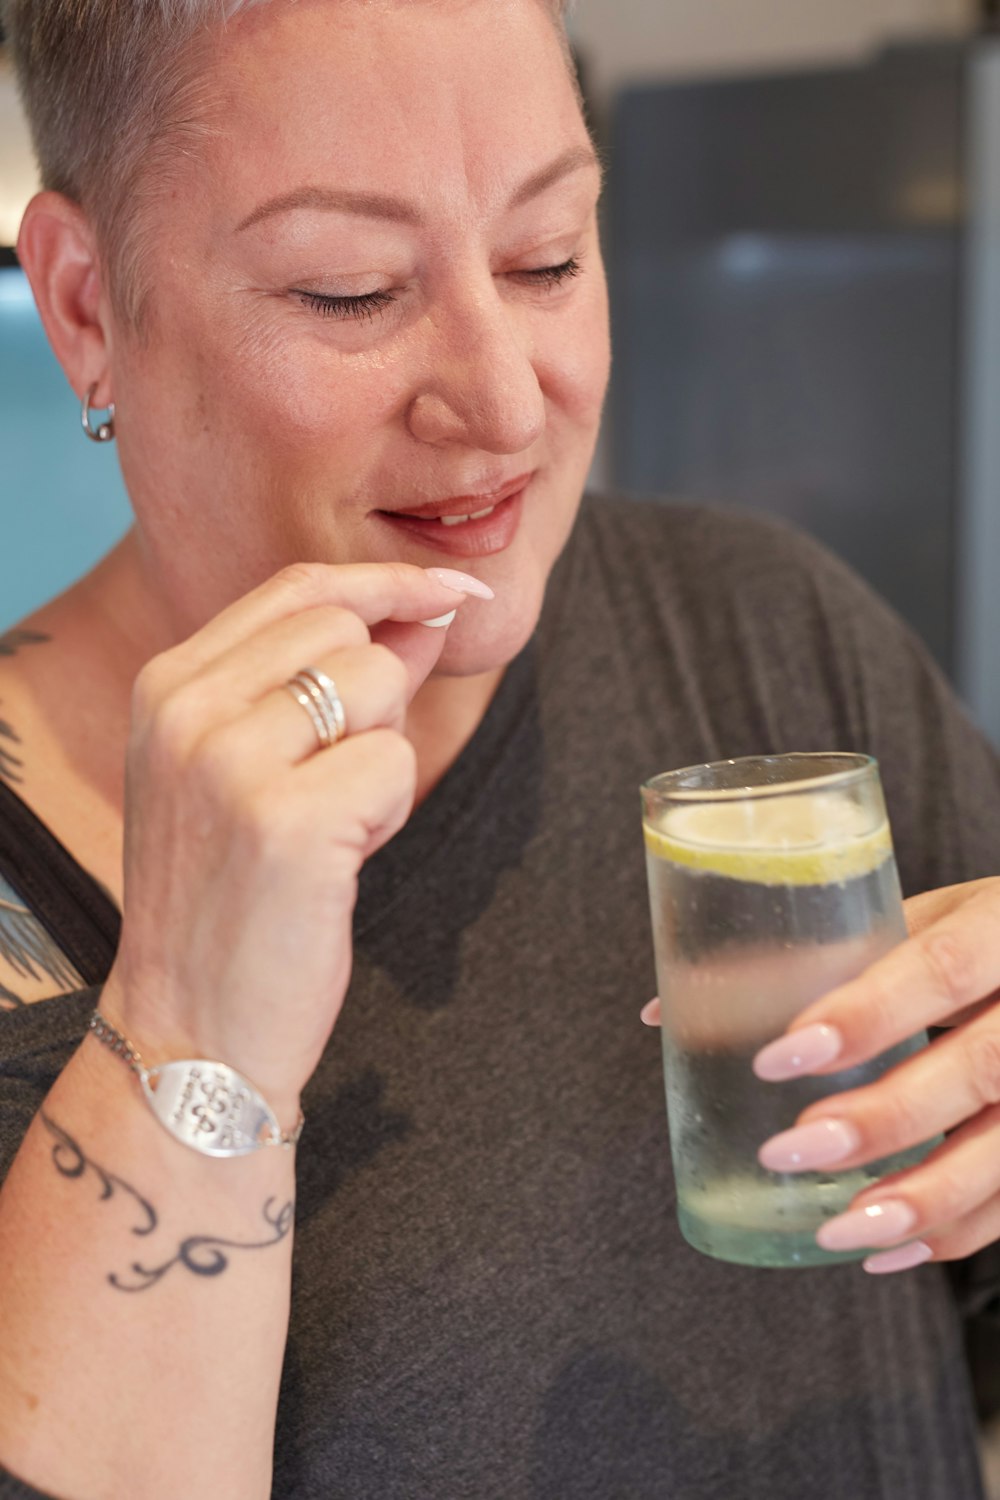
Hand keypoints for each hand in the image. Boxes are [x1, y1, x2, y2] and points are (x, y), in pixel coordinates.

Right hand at [101, 562, 491, 1118]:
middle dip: (380, 697)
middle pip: (347, 628)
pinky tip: (339, 861)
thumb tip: (423, 612)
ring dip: (382, 759)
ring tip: (331, 828)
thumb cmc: (233, 901)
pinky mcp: (285, 820)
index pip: (297, 587)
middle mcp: (187, 710)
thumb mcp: (245, 771)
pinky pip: (394, 763)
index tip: (453, 593)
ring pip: (378, 684)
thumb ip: (322, 682)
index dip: (388, 582)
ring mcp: (229, 762)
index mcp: (167, 686)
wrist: (194, 1031)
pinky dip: (388, 813)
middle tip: (340, 785)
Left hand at [645, 878, 999, 1271]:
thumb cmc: (983, 935)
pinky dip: (953, 1233)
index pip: (940, 969)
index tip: (783, 1056)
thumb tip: (665, 1011)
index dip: (867, 1014)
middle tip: (791, 1150)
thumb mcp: (923, 918)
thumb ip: (817, 957)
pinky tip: (884, 1250)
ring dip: (921, 1199)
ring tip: (838, 1228)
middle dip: (884, 1118)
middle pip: (978, 1070)